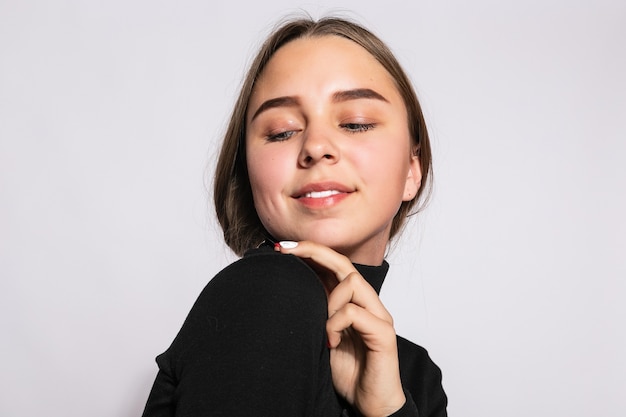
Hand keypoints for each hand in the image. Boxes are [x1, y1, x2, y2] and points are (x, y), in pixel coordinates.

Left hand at [276, 241, 405, 416]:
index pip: (336, 267)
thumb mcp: (322, 337)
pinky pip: (355, 312)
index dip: (312, 253)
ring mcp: (379, 317)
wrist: (371, 406)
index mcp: (353, 304)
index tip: (283, 248)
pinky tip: (330, 341)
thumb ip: (316, 314)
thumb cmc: (349, 374)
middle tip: (286, 251)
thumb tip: (288, 291)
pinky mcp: (383, 334)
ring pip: (352, 283)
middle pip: (345, 265)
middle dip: (315, 252)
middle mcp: (369, 305)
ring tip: (321, 327)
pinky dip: (335, 323)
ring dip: (329, 300)